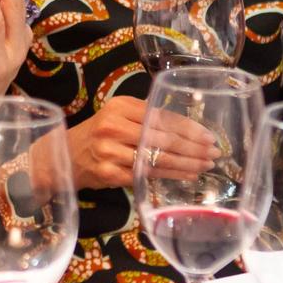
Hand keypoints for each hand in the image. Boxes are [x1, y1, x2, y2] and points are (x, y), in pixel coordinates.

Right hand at [65, 96, 218, 188]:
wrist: (67, 155)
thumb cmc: (99, 133)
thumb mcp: (118, 115)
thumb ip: (147, 115)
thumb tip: (189, 125)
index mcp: (120, 106)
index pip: (163, 117)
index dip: (189, 128)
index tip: (209, 136)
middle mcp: (114, 126)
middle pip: (163, 138)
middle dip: (193, 148)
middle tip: (214, 154)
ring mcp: (111, 151)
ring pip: (158, 159)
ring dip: (187, 164)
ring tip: (206, 165)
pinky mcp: (110, 173)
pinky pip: (148, 175)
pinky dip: (171, 176)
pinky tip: (187, 175)